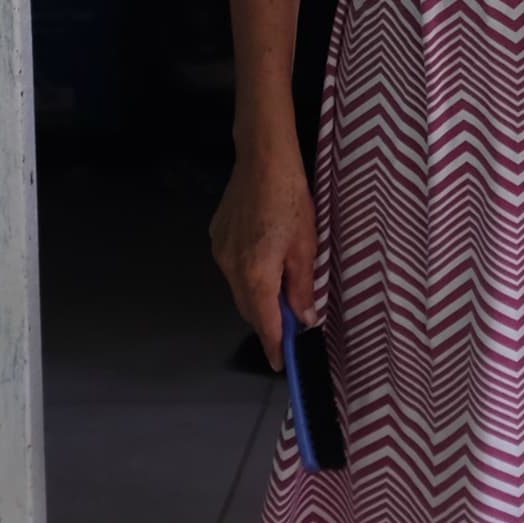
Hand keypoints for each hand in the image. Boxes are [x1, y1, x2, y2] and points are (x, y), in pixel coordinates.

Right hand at [211, 145, 319, 366]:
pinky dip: (249, 275)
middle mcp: (230, 267)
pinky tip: (264, 263)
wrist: (262, 158)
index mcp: (255, 273)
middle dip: (267, 321)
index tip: (280, 364)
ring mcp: (220, 251)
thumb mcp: (306, 246)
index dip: (274, 345)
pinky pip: (233, 267)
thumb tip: (304, 320)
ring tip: (280, 295)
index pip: (264, 322)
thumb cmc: (291, 199)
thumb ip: (302, 287)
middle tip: (288, 330)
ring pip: (239, 288)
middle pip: (248, 307)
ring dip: (258, 297)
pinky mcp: (217, 236)